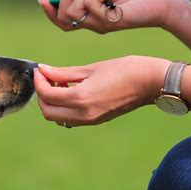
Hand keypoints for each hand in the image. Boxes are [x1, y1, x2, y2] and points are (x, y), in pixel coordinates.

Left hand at [34, 56, 169, 126]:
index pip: (46, 95)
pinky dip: (63, 107)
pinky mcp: (95, 120)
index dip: (38, 81)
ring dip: (51, 102)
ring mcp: (90, 120)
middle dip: (42, 95)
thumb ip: (63, 72)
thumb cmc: (125, 69)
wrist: (152, 83)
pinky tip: (70, 91)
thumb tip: (43, 70)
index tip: (39, 70)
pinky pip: (70, 119)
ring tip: (59, 83)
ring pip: (57, 118)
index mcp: (81, 98)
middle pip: (48, 112)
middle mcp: (83, 114)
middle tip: (46, 77)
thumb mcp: (91, 68)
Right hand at [38, 0, 184, 32]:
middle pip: (64, 17)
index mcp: (90, 18)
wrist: (160, 1)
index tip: (43, 0)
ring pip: (74, 12)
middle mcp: (93, 25)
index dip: (50, 13)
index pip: (62, 22)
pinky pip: (93, 5)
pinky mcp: (110, 22)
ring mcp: (101, 25)